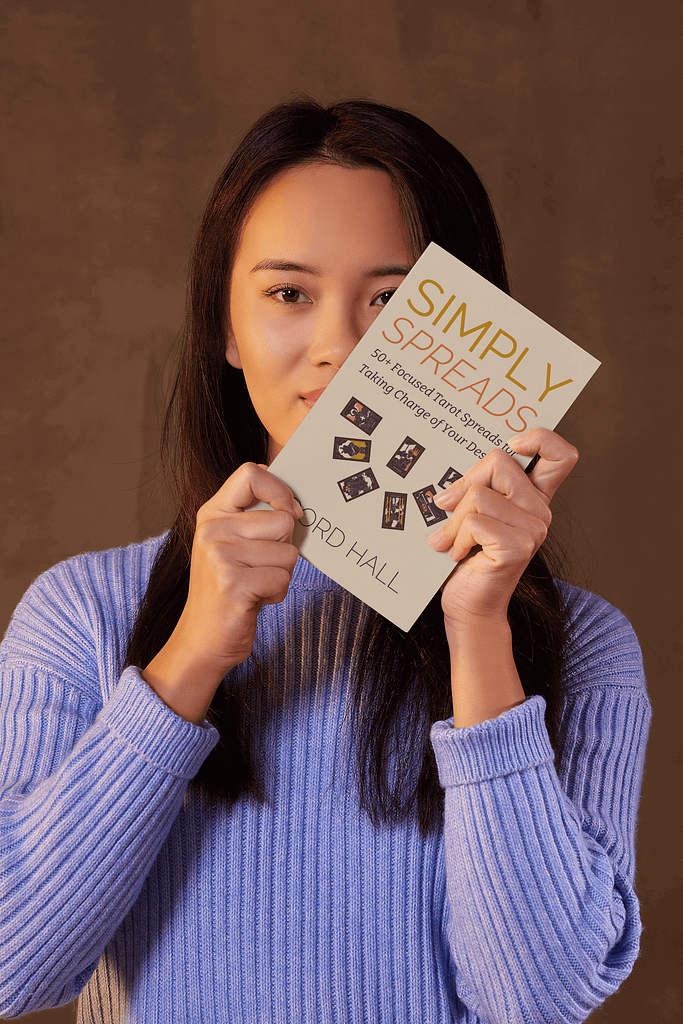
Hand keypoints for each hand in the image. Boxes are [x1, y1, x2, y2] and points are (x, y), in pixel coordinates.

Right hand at [142, 463, 301, 722]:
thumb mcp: (232, 544)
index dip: (281, 491)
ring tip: (254, 584)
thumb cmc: (228, 588)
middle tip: (261, 566)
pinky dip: (276, 594)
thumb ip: (255, 518)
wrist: (202, 638)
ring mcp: (219, 557)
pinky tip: (254, 600)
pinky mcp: (232, 584)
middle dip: (285, 547)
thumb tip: (295, 504)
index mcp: (212, 513)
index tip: (291, 512)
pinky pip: (282, 579)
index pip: (252, 474)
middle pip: (283, 519)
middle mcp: (212, 530)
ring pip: (288, 552)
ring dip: (281, 574)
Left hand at [428, 428, 577, 628]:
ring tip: (451, 541)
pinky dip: (456, 536)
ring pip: (479, 495)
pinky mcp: (518, 547)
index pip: (561, 455)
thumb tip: (451, 487)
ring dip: (454, 520)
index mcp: (534, 497)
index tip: (514, 443)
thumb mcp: (472, 513)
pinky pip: (475, 521)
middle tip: (448, 507)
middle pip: (500, 462)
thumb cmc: (467, 558)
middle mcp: (540, 512)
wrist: (468, 604)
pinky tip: (458, 554)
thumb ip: (476, 488)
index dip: (541, 438)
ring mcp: (533, 530)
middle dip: (465, 483)